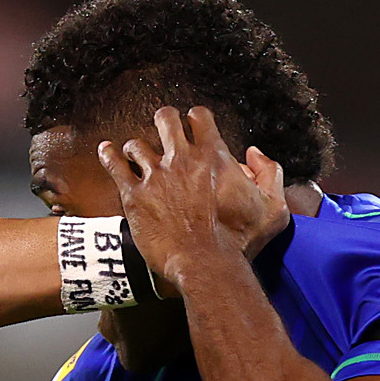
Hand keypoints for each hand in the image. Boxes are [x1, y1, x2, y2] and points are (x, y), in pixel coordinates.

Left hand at [99, 106, 288, 292]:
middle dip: (163, 120)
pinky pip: (114, 166)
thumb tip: (254, 153)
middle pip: (165, 119)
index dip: (194, 118)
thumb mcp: (273, 207)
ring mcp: (155, 176)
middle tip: (162, 128)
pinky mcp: (134, 196)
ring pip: (137, 143)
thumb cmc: (240, 239)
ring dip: (137, 146)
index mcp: (214, 155)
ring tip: (135, 152)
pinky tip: (105, 150)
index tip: (191, 125)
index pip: (199, 116)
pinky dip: (108, 155)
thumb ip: (270, 173)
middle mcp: (182, 158)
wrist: (206, 263)